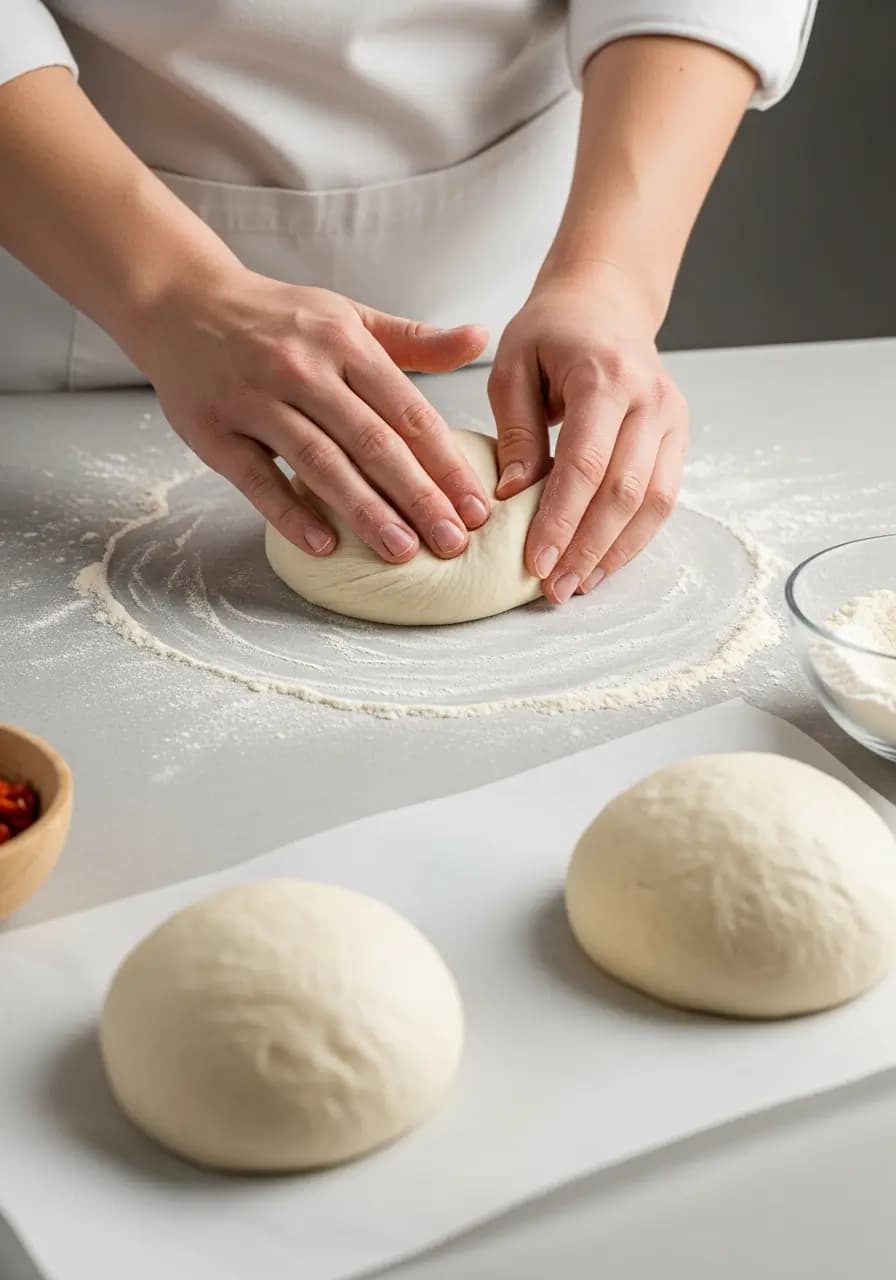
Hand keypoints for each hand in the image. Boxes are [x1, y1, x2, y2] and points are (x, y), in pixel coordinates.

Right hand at [136, 268, 491, 562]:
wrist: (181, 301)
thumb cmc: (279, 320)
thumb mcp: (348, 317)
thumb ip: (414, 340)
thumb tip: (480, 339)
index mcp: (344, 344)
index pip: (407, 412)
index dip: (446, 463)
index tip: (478, 507)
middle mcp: (302, 369)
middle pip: (372, 442)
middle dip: (418, 497)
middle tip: (453, 543)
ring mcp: (255, 400)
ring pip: (320, 463)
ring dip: (365, 511)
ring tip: (402, 551)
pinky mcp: (215, 431)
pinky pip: (257, 479)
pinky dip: (290, 513)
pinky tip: (325, 545)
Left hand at [488, 265, 687, 602]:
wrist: (605, 301)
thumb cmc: (551, 332)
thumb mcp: (512, 366)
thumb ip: (516, 430)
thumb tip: (511, 496)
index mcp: (604, 376)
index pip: (586, 463)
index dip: (561, 519)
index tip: (535, 562)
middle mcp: (648, 399)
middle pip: (624, 491)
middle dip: (587, 547)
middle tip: (553, 588)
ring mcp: (671, 418)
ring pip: (653, 502)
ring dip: (614, 552)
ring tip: (576, 585)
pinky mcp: (678, 437)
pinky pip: (663, 498)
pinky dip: (633, 537)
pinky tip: (600, 563)